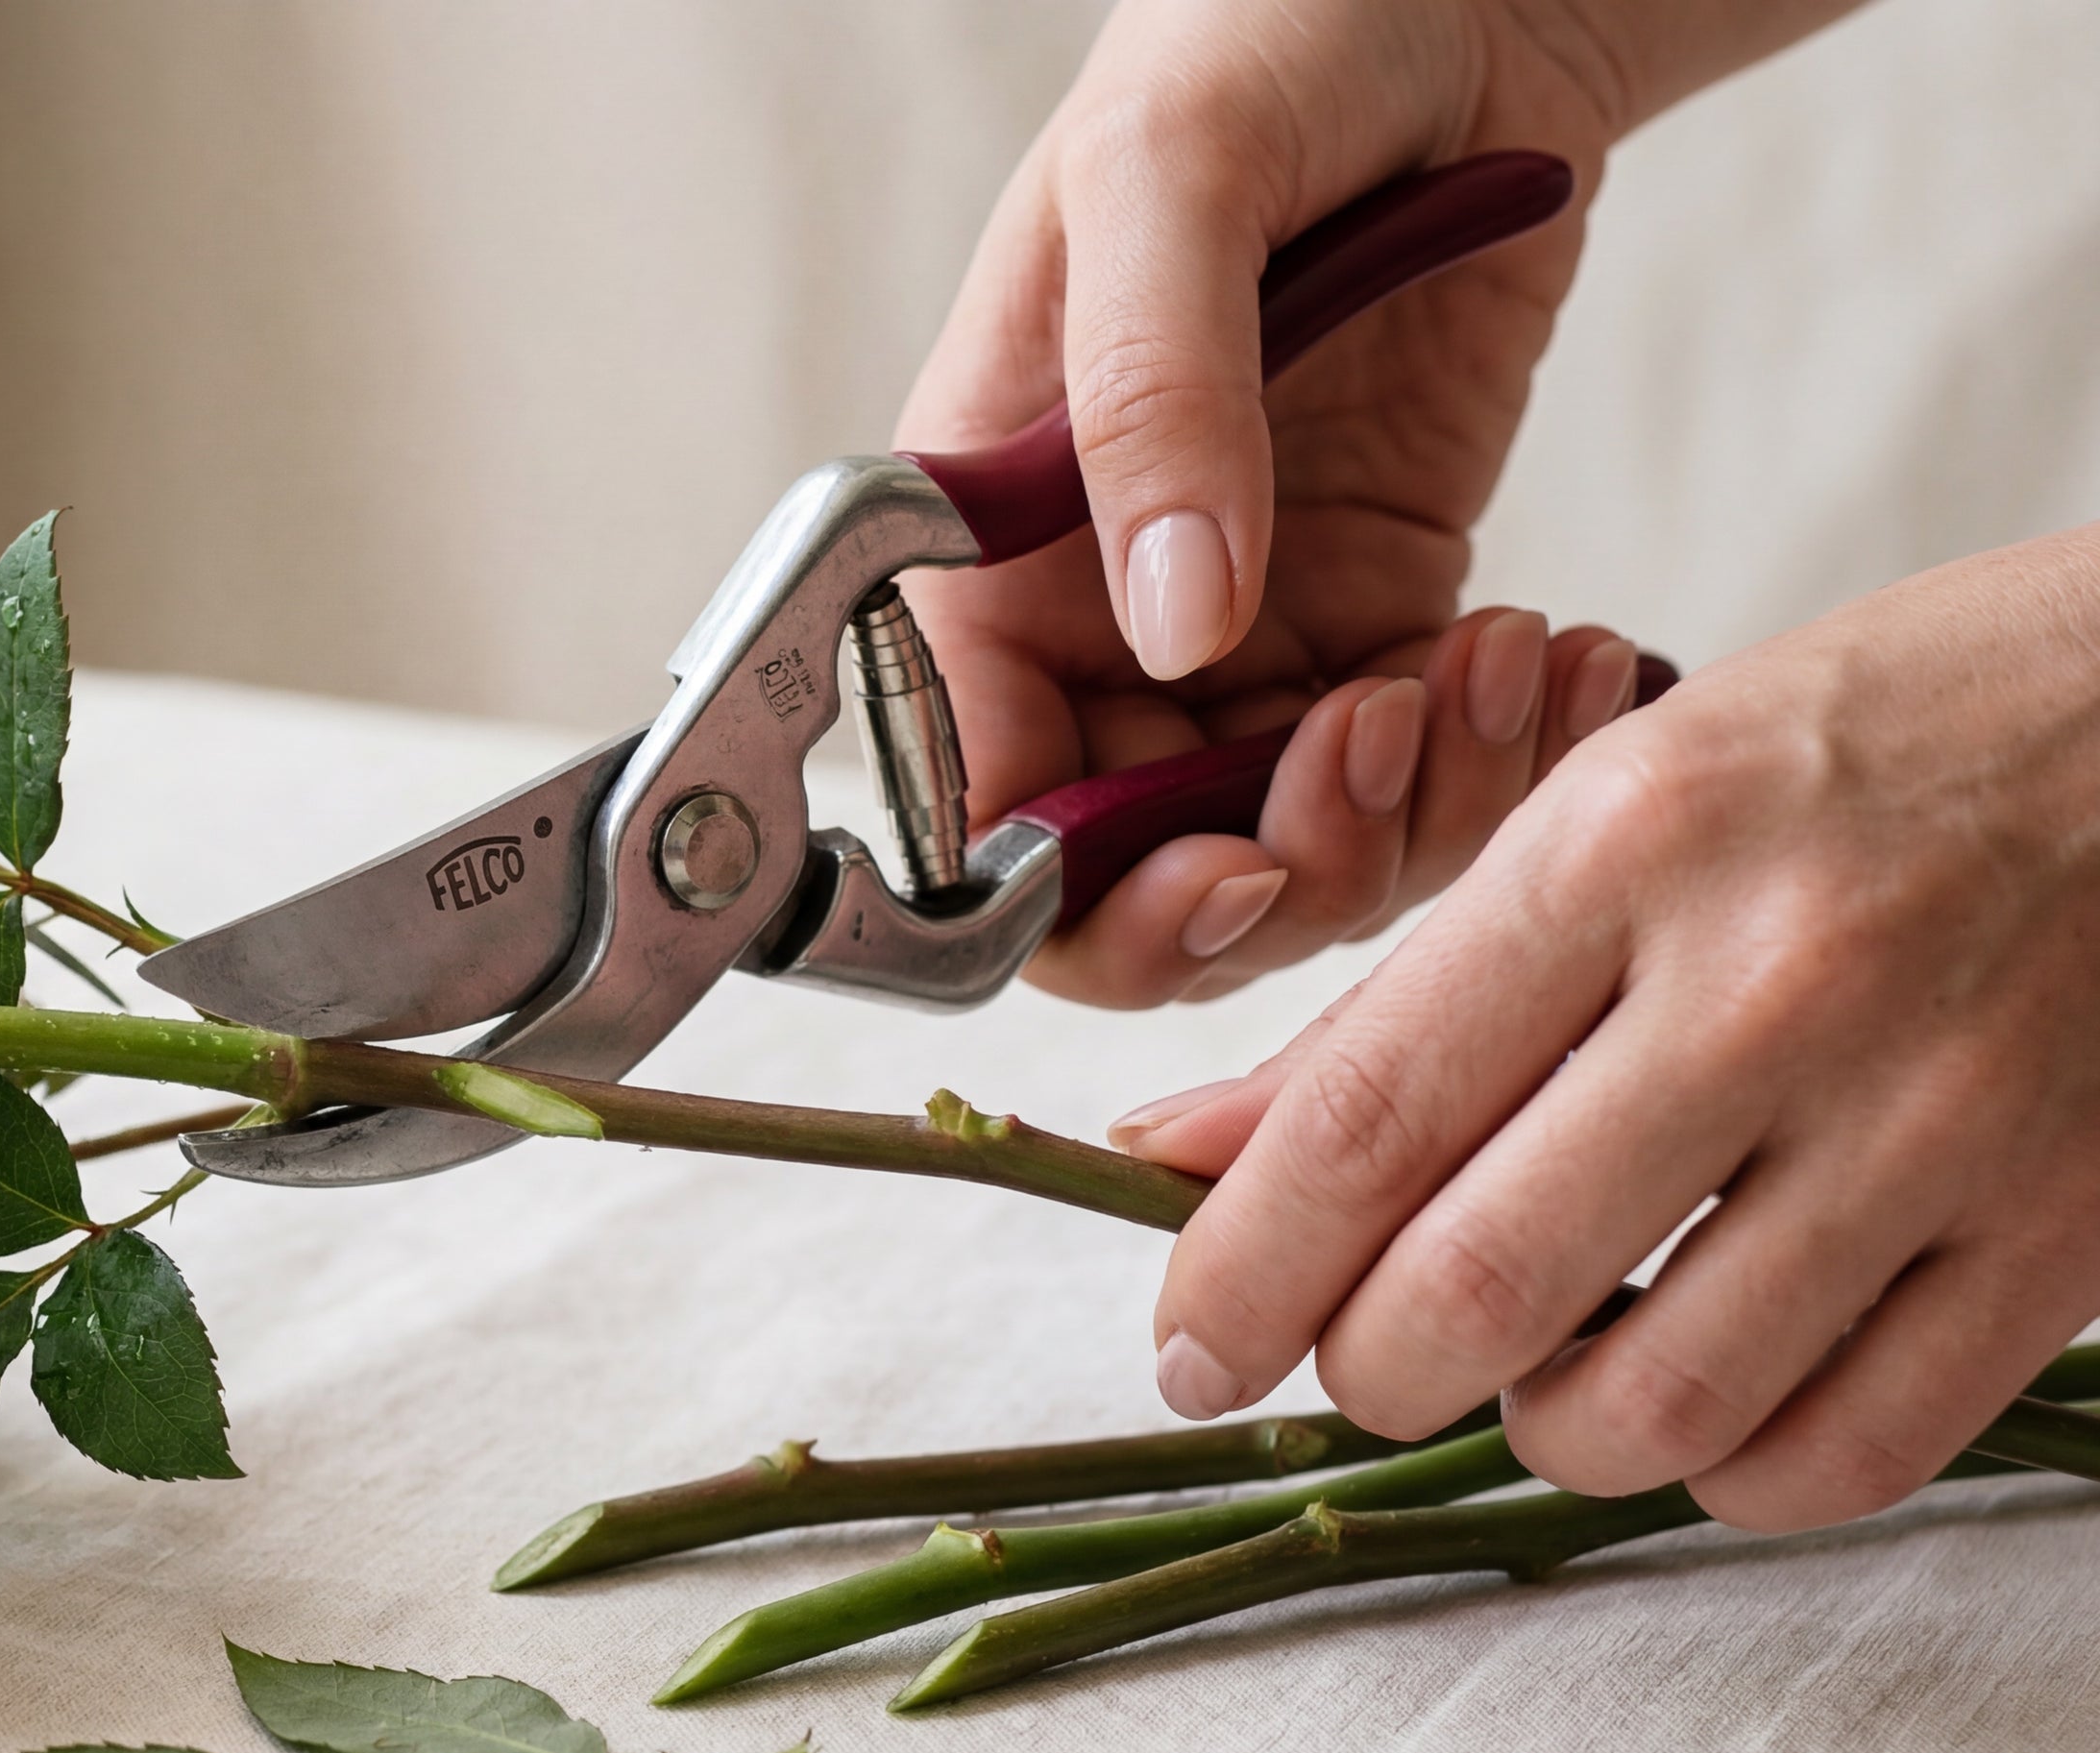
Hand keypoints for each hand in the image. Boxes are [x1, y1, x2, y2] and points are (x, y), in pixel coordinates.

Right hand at [897, 0, 1851, 1003]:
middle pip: (1128, 873)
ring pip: (1286, 848)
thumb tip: (1167, 622)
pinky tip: (1553, 658)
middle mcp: (1087, 612)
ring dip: (1409, 818)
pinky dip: (1494, 762)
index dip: (1070, 891)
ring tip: (1503, 667)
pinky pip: (1413, 771)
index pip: (973, 795)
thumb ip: (1150, 395)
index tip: (1219, 878)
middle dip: (1267, 874)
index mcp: (984, 539)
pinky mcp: (1373, 610)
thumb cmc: (1266, 34)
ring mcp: (1235, 625)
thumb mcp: (1176, 181)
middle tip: (1384, 762)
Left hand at [1121, 524, 2099, 1529]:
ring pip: (1652, 1410)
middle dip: (1367, 1372)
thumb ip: (1400, 1005)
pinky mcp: (2069, 1227)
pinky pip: (1843, 1452)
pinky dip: (1729, 1475)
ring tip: (1540, 1370)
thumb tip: (1178, 1158)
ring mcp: (1940, 1114)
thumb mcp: (1613, 801)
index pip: (1359, 1124)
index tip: (1189, 1348)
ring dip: (1544, 1433)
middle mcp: (1776, 980)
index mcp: (1626, 842)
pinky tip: (1703, 1403)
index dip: (1234, 1279)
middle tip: (1364, 1358)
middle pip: (1475, 1293)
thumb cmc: (1884, 742)